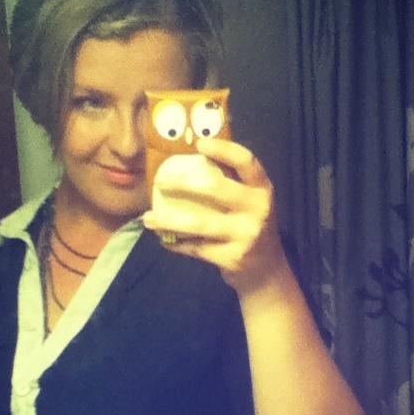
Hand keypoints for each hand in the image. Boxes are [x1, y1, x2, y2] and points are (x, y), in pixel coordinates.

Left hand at [142, 137, 286, 293]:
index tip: (199, 144)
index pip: (246, 162)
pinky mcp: (233, 257)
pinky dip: (177, 244)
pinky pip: (197, 247)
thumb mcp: (250, 202)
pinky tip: (163, 240)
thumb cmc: (248, 226)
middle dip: (181, 183)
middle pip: (215, 187)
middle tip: (160, 182)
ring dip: (168, 220)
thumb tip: (189, 160)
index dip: (223, 149)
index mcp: (262, 189)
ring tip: (148, 219)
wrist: (266, 270)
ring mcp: (246, 235)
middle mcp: (257, 209)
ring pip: (199, 223)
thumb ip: (232, 183)